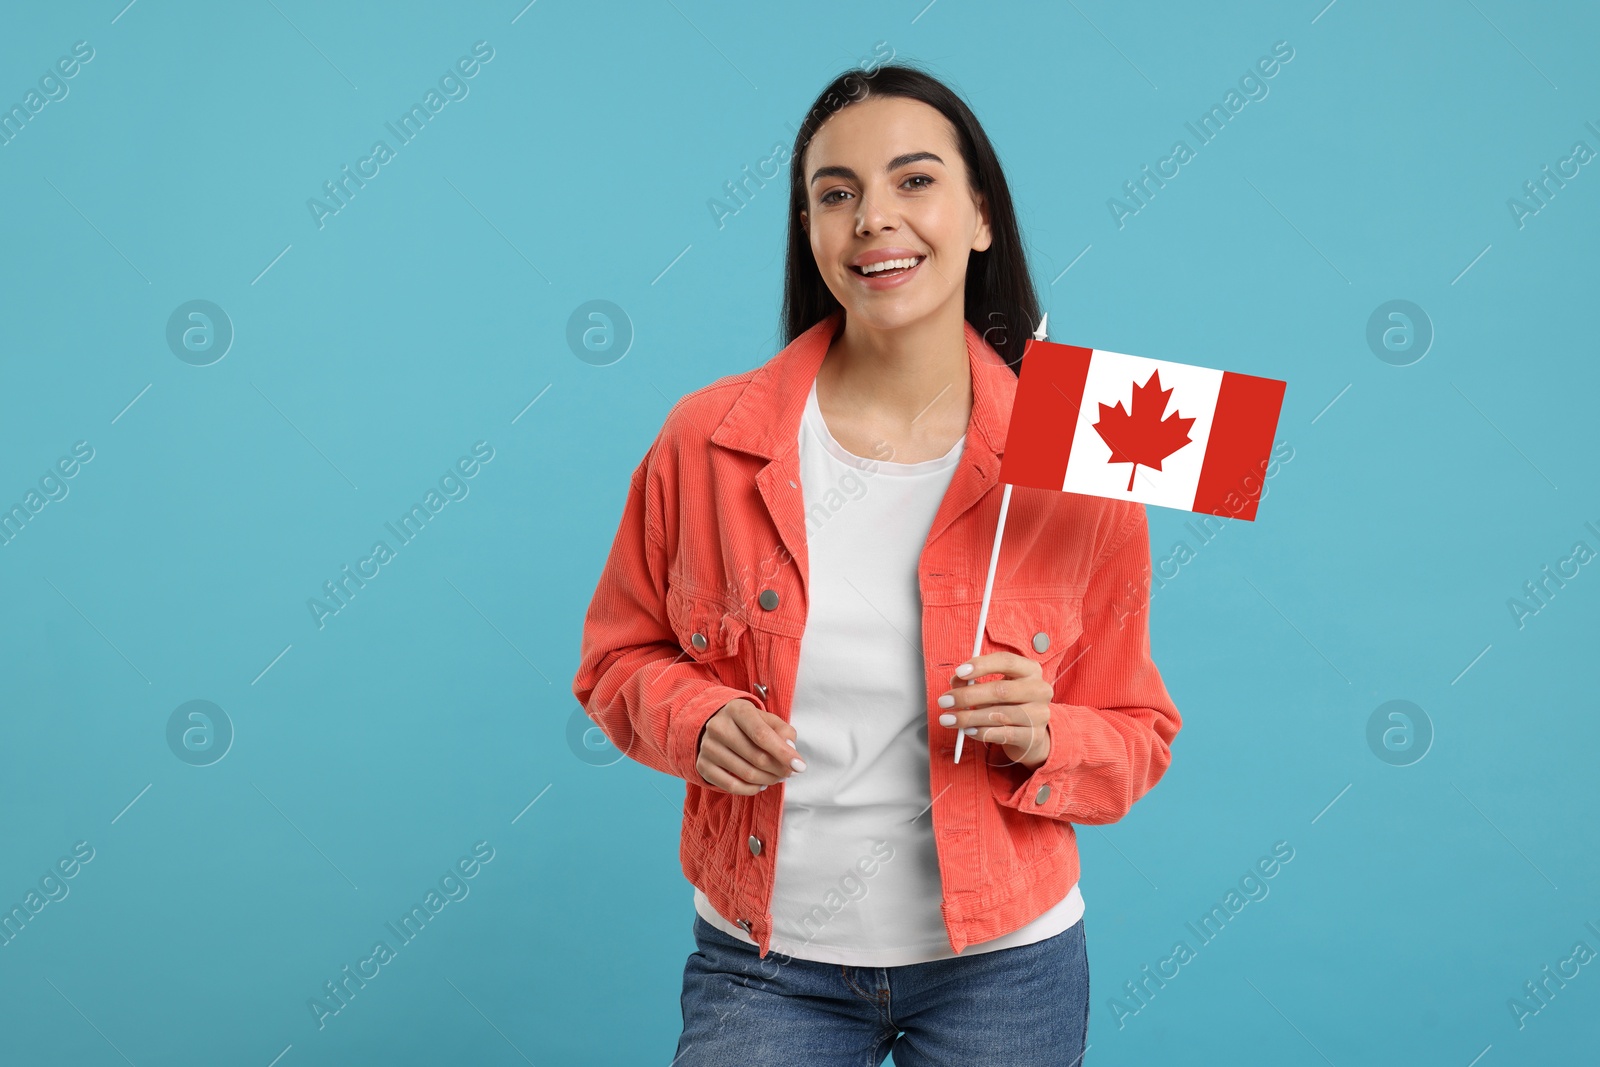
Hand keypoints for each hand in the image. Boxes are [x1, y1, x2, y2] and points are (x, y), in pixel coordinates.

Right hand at [695, 698, 804, 794]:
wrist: (715, 725)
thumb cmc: (748, 724)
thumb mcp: (767, 719)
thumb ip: (783, 731)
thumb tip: (790, 750)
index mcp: (737, 710)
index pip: (762, 735)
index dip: (783, 753)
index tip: (800, 766)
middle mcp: (718, 726)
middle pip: (756, 757)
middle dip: (779, 769)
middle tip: (788, 772)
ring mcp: (708, 747)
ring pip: (746, 774)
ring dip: (768, 780)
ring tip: (776, 777)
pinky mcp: (702, 765)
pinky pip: (731, 787)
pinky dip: (751, 790)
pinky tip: (760, 784)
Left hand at [938, 653, 1052, 768]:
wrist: (1030, 734)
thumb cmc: (1008, 704)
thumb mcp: (993, 687)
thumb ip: (973, 681)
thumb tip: (955, 681)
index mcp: (1030, 670)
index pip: (1006, 661)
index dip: (981, 665)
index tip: (959, 672)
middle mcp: (1039, 690)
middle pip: (1001, 690)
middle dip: (968, 696)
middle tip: (945, 701)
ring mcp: (1039, 714)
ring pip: (999, 715)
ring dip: (969, 718)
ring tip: (950, 719)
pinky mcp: (1034, 736)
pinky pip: (1003, 734)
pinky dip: (981, 733)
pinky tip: (968, 731)